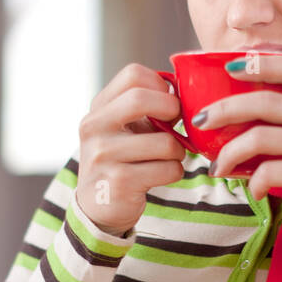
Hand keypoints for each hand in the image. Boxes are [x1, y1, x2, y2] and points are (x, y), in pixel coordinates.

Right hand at [76, 63, 184, 233]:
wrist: (99, 206)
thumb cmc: (122, 161)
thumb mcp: (126, 129)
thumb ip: (150, 108)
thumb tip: (187, 94)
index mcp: (99, 108)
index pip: (133, 74)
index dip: (160, 86)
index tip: (168, 103)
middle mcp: (94, 127)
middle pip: (140, 98)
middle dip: (172, 110)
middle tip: (177, 126)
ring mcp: (103, 155)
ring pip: (165, 142)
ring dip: (178, 151)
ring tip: (170, 157)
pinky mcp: (119, 182)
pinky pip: (168, 169)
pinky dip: (175, 172)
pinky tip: (162, 175)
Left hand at [203, 54, 281, 225]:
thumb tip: (262, 123)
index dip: (259, 64)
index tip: (231, 68)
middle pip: (264, 102)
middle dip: (224, 109)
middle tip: (201, 120)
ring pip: (260, 137)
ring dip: (230, 152)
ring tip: (217, 167)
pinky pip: (272, 172)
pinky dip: (254, 182)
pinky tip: (253, 190)